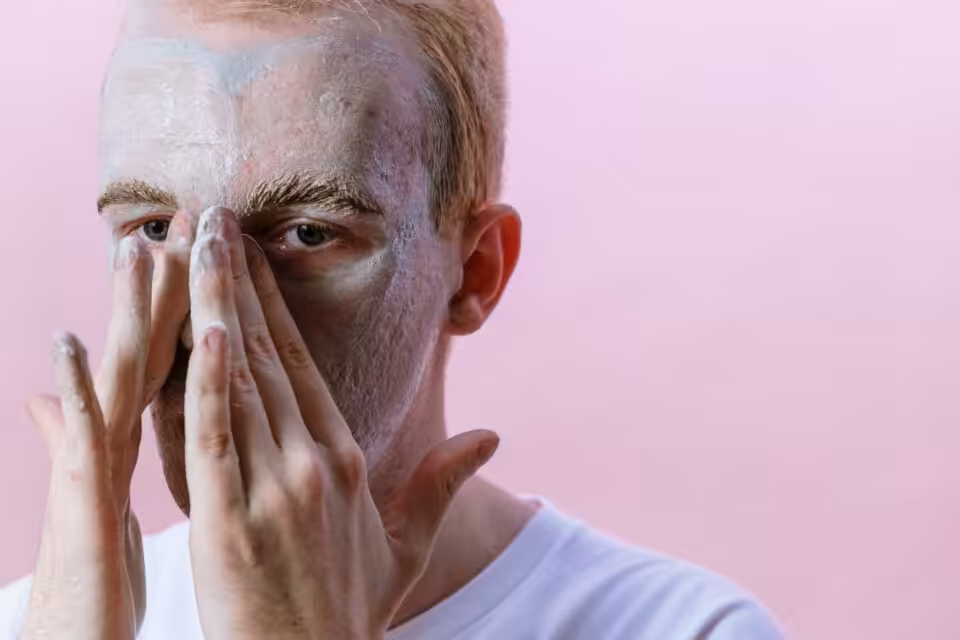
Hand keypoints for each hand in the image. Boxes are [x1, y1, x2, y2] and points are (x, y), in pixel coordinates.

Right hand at [19, 211, 196, 639]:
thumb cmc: (119, 583)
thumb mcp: (143, 511)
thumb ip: (124, 449)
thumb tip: (96, 405)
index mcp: (147, 440)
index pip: (184, 358)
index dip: (201, 305)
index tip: (222, 251)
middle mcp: (115, 444)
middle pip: (158, 351)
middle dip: (175, 286)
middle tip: (187, 218)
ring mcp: (93, 472)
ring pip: (115, 378)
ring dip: (124, 313)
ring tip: (135, 248)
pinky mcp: (76, 510)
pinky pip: (86, 448)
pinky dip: (79, 395)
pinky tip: (72, 348)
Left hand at [183, 207, 499, 639]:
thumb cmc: (351, 610)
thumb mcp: (405, 547)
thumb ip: (442, 483)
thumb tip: (492, 435)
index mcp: (344, 458)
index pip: (301, 363)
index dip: (272, 303)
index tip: (251, 254)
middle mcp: (312, 461)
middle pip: (266, 355)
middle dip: (235, 281)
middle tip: (211, 218)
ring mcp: (275, 488)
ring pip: (239, 382)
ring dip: (214, 309)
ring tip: (193, 246)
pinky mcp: (231, 521)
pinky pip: (218, 439)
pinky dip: (207, 384)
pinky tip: (202, 333)